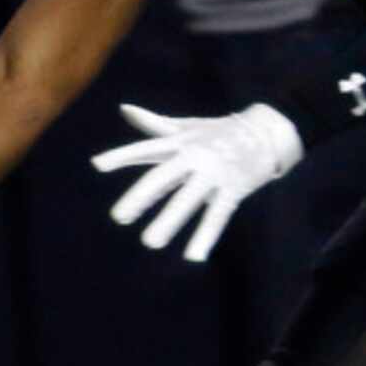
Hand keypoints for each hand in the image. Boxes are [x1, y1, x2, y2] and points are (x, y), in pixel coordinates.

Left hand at [91, 102, 302, 263]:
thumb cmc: (220, 131)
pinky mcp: (234, 188)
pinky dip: (205, 236)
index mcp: (180, 142)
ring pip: (188, 200)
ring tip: (151, 242)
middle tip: (120, 217)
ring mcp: (214, 172)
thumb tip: (123, 109)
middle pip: (162, 177)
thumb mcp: (187, 127)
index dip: (122, 156)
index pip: (146, 148)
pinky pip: (217, 215)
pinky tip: (193, 256)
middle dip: (141, 197)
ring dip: (169, 221)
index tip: (98, 165)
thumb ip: (154, 124)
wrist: (267, 131)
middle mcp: (194, 156)